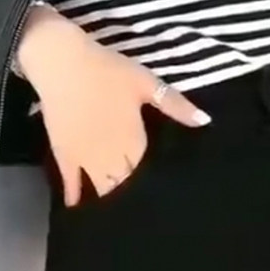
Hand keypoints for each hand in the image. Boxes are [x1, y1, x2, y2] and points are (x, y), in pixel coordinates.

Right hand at [15, 5, 209, 203]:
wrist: (62, 63)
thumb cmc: (108, 71)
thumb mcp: (147, 83)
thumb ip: (175, 105)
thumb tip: (206, 122)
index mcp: (134, 142)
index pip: (148, 173)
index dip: (155, 180)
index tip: (164, 187)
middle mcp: (111, 157)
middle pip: (125, 184)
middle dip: (132, 191)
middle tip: (142, 199)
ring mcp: (85, 159)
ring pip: (101, 187)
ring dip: (109, 194)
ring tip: (117, 206)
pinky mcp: (63, 154)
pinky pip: (70, 183)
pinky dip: (75, 197)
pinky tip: (76, 207)